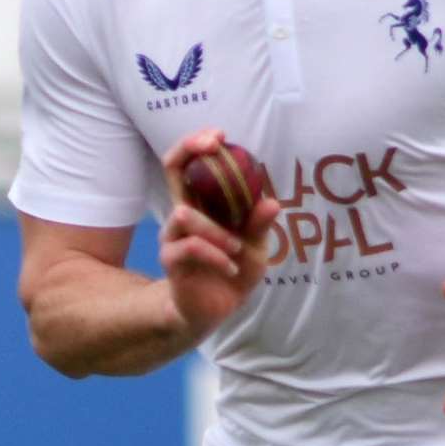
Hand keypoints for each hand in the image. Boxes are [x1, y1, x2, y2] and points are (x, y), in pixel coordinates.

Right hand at [158, 129, 280, 341]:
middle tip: (213, 145)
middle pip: (171, 169)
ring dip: (217, 230)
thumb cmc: (234, 270)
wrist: (216, 311)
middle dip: (189, 149)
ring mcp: (173, 236)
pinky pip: (190, 248)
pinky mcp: (171, 261)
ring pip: (184, 214)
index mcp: (203, 204)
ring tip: (237, 248)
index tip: (220, 134)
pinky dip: (215, 255)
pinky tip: (231, 268)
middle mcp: (182, 213)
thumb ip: (259, 225)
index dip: (198, 143)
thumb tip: (273, 202)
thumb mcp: (256, 247)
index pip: (190, 164)